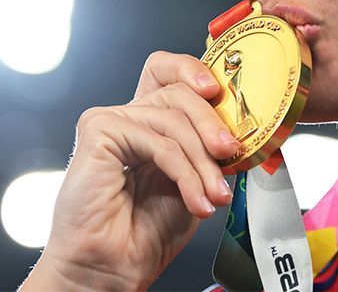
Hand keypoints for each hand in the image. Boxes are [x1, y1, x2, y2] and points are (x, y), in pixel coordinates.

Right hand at [21, 51, 239, 289]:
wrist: (113, 267)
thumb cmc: (147, 231)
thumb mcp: (194, 178)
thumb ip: (207, 147)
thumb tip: (238, 128)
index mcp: (148, 120)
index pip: (167, 71)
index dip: (193, 69)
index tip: (219, 91)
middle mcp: (128, 116)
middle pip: (178, 91)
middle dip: (212, 123)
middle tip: (230, 151)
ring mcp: (110, 121)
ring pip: (173, 119)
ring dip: (202, 162)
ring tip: (214, 194)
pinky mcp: (98, 132)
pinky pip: (158, 140)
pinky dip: (183, 172)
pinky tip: (194, 199)